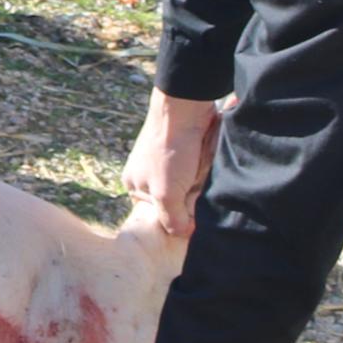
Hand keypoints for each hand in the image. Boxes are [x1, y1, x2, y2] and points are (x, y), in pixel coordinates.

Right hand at [127, 89, 220, 237]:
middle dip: (190, 196)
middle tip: (194, 184)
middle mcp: (150, 174)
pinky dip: (207, 169)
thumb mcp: (165, 193)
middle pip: (178, 201)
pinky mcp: (187, 151)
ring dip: (201, 182)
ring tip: (201, 169)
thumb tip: (183, 234)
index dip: (177, 215)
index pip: (159, 215)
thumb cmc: (169, 150)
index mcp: (135, 184)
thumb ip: (172, 219)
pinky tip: (207, 161)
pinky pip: (201, 171)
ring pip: (192, 187)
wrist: (186, 108)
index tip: (187, 208)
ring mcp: (170, 162)